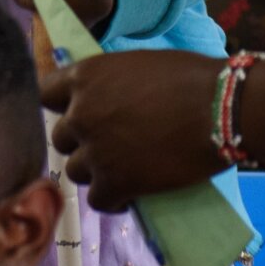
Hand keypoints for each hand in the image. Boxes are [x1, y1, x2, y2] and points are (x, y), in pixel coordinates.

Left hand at [41, 50, 227, 211]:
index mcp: (84, 77)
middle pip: (60, 138)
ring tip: (121, 170)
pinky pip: (99, 201)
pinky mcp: (116, 183)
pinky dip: (112, 201)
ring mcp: (96, 150)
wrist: (220, 108)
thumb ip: (108, 82)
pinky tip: (128, 197)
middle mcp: (80, 114)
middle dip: (80, 142)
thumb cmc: (188, 77)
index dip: (60, 107)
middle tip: (106, 145)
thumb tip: (104, 97)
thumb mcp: (135, 64)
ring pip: (76, 171)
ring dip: (95, 172)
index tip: (75, 114)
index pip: (45, 94)